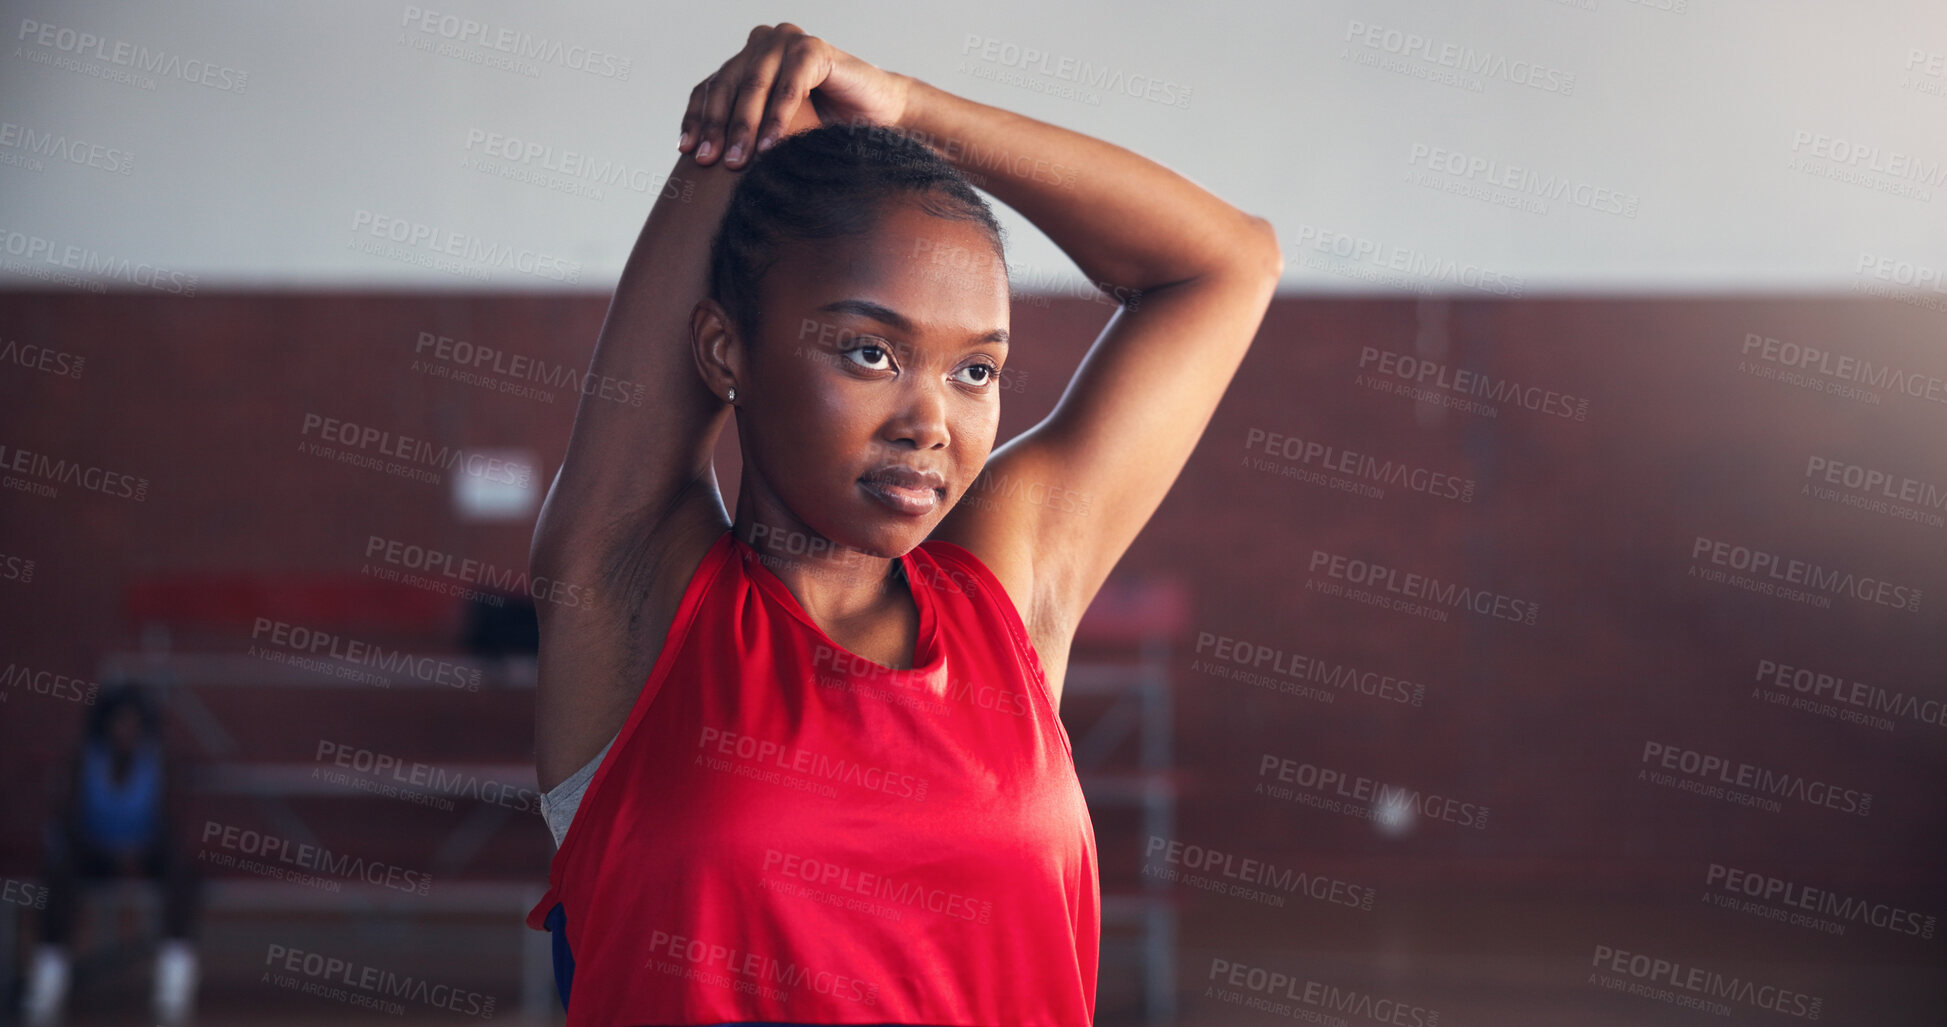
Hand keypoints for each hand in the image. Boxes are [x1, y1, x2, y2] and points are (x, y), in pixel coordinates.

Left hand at [679, 23, 911, 168]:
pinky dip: (778, 118)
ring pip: (754, 84)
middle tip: (712, 163)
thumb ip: (744, 133)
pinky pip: (789, 86)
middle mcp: (763, 44)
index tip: (687, 152)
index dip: (697, 119)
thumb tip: (699, 164)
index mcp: (748, 60)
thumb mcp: (774, 131)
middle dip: (717, 127)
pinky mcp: (814, 49)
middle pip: (727, 85)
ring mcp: (788, 41)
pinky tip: (770, 147)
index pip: (710, 88)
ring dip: (744, 126)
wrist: (881, 117)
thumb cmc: (827, 128)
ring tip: (738, 161)